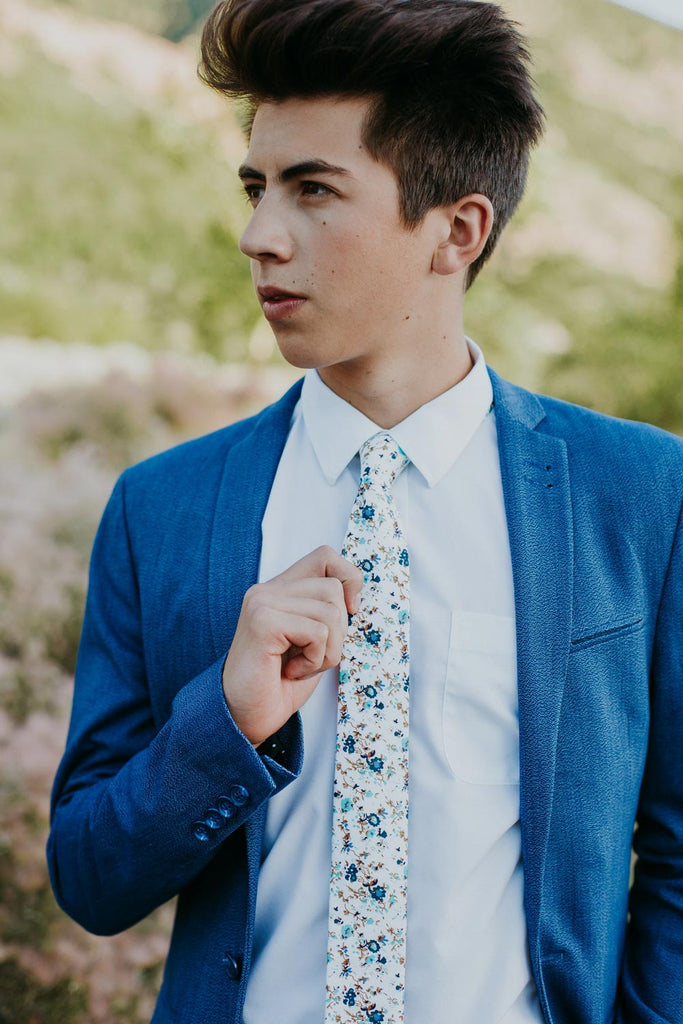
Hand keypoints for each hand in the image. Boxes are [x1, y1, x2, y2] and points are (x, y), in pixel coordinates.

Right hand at [222, 546, 362, 745]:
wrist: (243, 718)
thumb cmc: (279, 684)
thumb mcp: (313, 641)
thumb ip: (328, 613)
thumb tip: (357, 600)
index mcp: (279, 589)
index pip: (326, 556)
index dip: (348, 580)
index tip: (349, 613)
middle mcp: (267, 590)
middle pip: (334, 589)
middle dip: (337, 633)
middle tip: (310, 657)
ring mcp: (262, 603)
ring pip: (330, 612)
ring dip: (326, 651)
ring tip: (299, 666)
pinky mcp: (263, 622)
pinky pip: (318, 632)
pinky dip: (314, 660)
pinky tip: (290, 672)